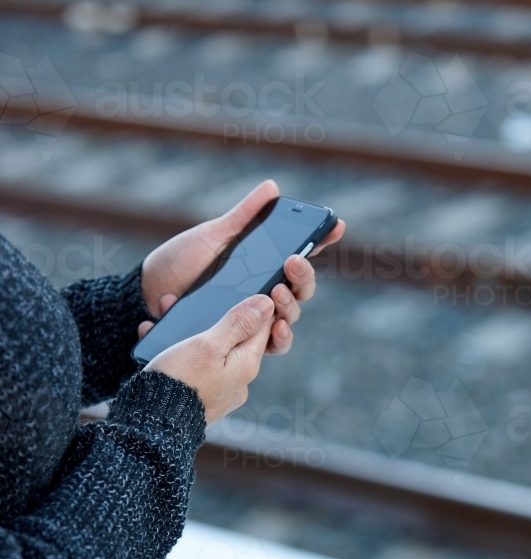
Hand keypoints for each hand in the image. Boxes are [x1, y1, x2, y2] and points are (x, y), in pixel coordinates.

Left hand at [138, 179, 344, 354]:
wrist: (146, 293)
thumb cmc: (181, 262)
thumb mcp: (213, 235)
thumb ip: (244, 217)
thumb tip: (272, 188)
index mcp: (263, 268)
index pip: (299, 257)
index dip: (322, 241)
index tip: (335, 224)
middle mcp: (262, 296)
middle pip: (301, 292)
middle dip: (303, 278)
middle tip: (292, 263)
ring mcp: (252, 320)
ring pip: (288, 322)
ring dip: (290, 309)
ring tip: (276, 294)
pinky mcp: (237, 340)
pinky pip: (264, 348)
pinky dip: (273, 339)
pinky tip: (272, 328)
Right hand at [145, 294, 274, 424]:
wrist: (153, 423)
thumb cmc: (181, 381)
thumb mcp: (209, 344)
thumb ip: (238, 323)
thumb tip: (266, 304)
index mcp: (246, 365)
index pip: (262, 327)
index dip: (254, 305)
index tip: (241, 287)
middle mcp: (238, 381)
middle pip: (233, 339)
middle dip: (210, 317)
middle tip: (185, 303)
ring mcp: (220, 393)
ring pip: (208, 353)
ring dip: (187, 334)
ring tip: (163, 319)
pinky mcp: (200, 400)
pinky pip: (193, 369)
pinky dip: (177, 354)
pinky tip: (155, 341)